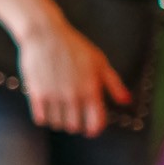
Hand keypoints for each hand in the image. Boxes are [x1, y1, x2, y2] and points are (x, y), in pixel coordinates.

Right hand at [15, 15, 130, 135]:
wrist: (45, 34)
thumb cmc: (74, 46)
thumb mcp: (99, 62)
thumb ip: (114, 84)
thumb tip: (126, 101)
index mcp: (91, 89)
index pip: (96, 123)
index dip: (94, 130)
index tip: (90, 130)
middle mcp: (73, 95)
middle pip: (75, 127)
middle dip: (76, 125)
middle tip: (73, 117)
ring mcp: (54, 96)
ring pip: (57, 124)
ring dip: (59, 121)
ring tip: (59, 112)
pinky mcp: (37, 93)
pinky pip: (41, 118)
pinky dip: (44, 118)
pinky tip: (46, 110)